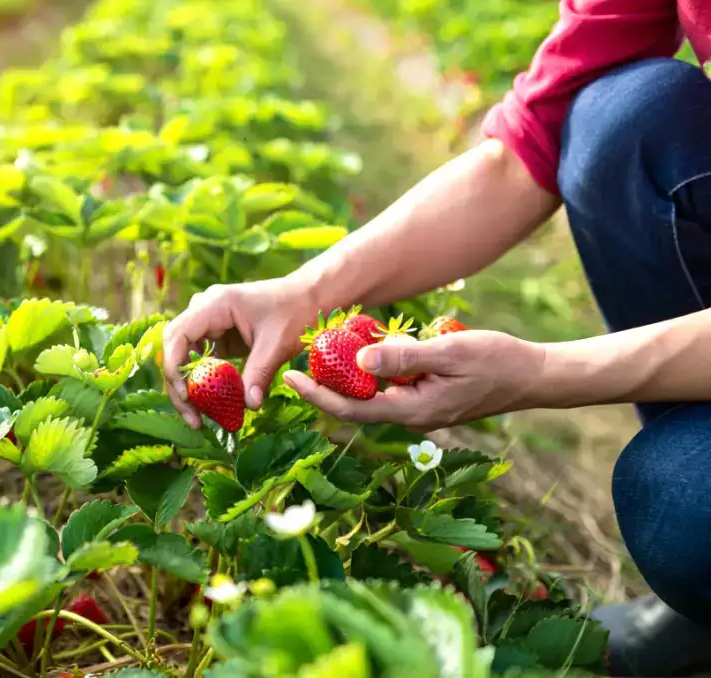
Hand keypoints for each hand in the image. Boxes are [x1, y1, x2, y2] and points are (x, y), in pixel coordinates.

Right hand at [163, 277, 315, 426]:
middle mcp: (204, 311)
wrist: (309, 297)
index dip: (174, 367)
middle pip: (175, 348)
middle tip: (192, 417)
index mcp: (214, 304)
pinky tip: (212, 405)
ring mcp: (209, 323)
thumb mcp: (276, 343)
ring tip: (199, 418)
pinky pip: (202, 361)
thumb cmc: (294, 311)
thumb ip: (259, 373)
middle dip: (178, 385)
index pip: (177, 336)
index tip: (186, 396)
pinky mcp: (217, 336)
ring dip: (190, 387)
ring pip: (185, 357)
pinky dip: (205, 383)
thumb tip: (250, 405)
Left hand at [282, 330, 545, 431]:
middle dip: (325, 384)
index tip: (289, 378)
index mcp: (412, 411)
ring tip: (324, 348)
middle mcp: (411, 416)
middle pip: (355, 404)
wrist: (534, 376)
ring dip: (349, 376)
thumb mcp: (449, 351)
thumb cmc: (497, 361)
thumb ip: (405, 357)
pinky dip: (374, 370)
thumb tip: (360, 359)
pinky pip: (391, 387)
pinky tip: (365, 348)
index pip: (351, 410)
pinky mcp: (427, 399)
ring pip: (373, 395)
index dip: (317, 396)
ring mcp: (420, 409)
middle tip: (297, 359)